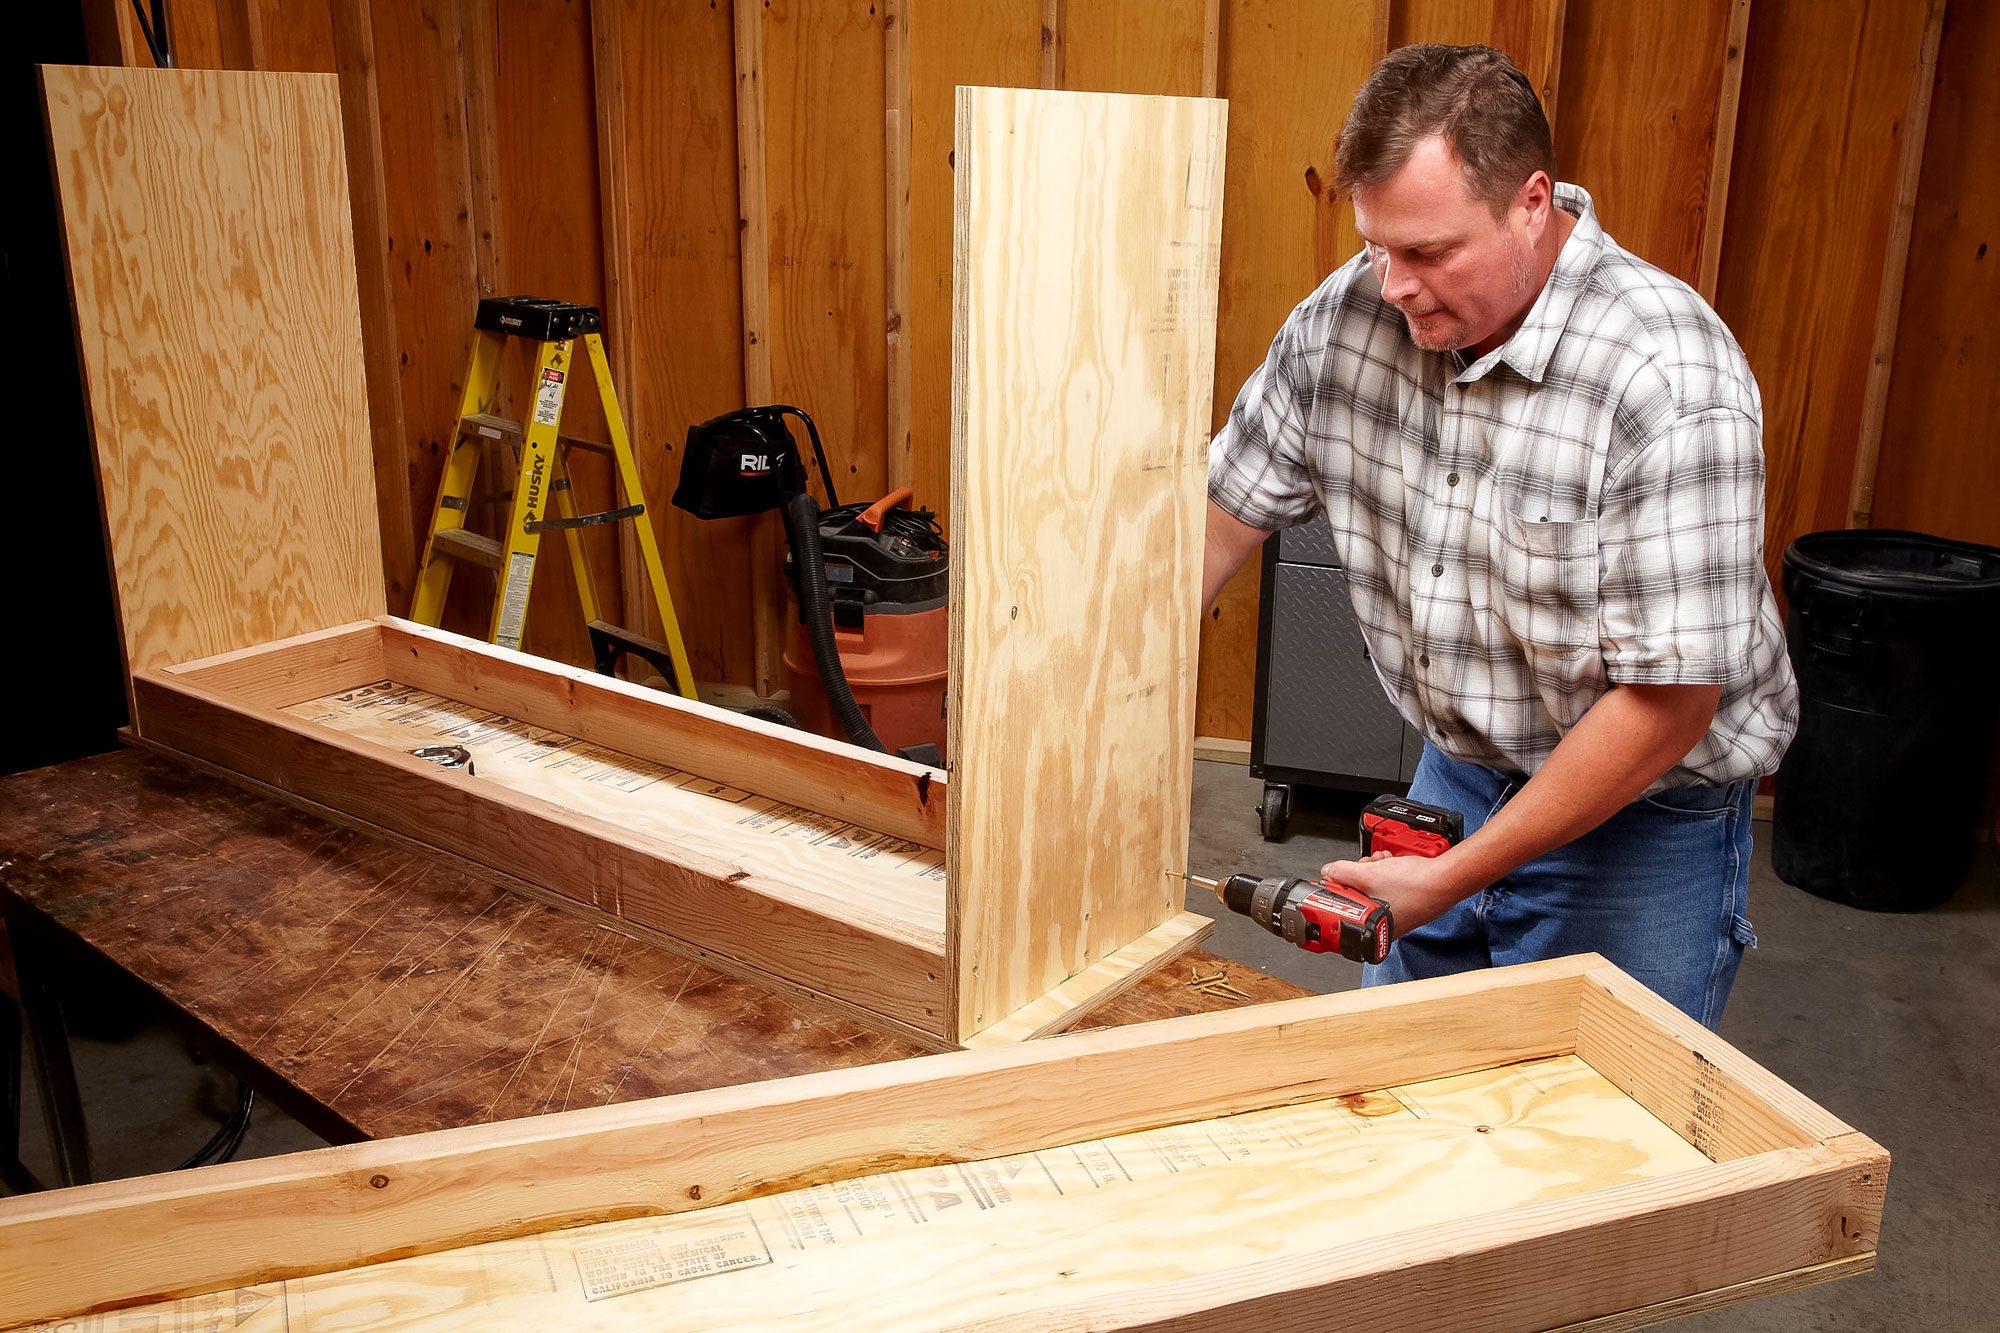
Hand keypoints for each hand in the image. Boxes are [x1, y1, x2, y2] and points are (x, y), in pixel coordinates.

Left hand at [1318, 852, 1471, 938]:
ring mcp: (1396, 915)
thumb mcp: (1368, 875)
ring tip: (1378, 861)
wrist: (1446, 878)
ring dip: (1371, 872)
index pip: (1341, 914)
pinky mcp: (1406, 903)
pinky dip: (1384, 874)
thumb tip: (1328, 872)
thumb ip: (1342, 873)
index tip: (1332, 883)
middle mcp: (1384, 927)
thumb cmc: (1416, 886)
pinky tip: (1388, 863)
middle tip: (1361, 866)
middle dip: (1356, 877)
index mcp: (1372, 929)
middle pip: (1356, 899)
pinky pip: (1386, 888)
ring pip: (1371, 891)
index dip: (1335, 894)